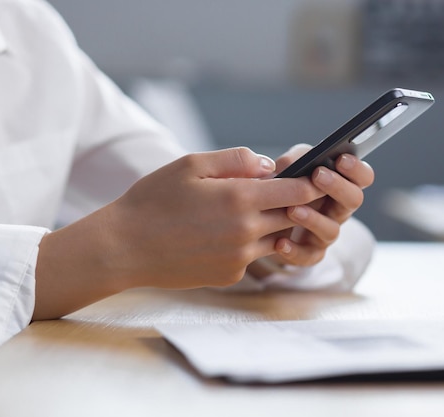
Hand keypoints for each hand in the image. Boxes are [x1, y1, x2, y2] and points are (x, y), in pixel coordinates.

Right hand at [34, 148, 324, 318]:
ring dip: (273, 224)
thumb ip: (236, 160)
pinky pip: (252, 256)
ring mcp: (240, 257)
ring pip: (276, 238)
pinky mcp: (230, 274)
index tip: (318, 175)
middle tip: (290, 190)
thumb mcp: (191, 164)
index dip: (312, 182)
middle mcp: (247, 231)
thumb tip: (268, 165)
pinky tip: (223, 233)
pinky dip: (249, 243)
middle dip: (296, 203)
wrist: (125, 248)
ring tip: (251, 210)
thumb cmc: (154, 200)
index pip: (299, 191)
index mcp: (241, 199)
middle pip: (293, 216)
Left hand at [261, 144, 374, 268]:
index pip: (364, 177)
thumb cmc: (285, 186)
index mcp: (341, 185)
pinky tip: (281, 242)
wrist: (267, 220)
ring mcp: (326, 233)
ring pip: (331, 230)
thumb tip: (292, 163)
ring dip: (313, 219)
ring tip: (292, 209)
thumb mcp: (289, 167)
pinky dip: (294, 250)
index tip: (341, 158)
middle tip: (318, 175)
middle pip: (354, 200)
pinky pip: (308, 256)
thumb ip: (293, 160)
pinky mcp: (310, 253)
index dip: (357, 169)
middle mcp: (339, 210)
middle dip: (338, 187)